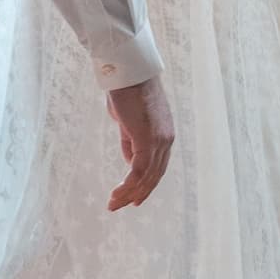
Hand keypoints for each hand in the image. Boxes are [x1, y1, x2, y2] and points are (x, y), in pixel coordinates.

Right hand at [106, 75, 173, 211]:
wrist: (128, 72)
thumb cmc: (126, 90)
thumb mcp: (128, 121)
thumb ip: (130, 140)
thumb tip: (129, 159)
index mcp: (165, 135)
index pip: (158, 166)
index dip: (147, 184)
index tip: (135, 197)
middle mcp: (166, 140)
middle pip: (154, 176)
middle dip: (137, 194)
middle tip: (121, 206)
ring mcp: (158, 141)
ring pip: (146, 177)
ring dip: (129, 193)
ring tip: (113, 204)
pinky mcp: (147, 140)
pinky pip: (137, 171)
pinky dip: (127, 185)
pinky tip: (116, 194)